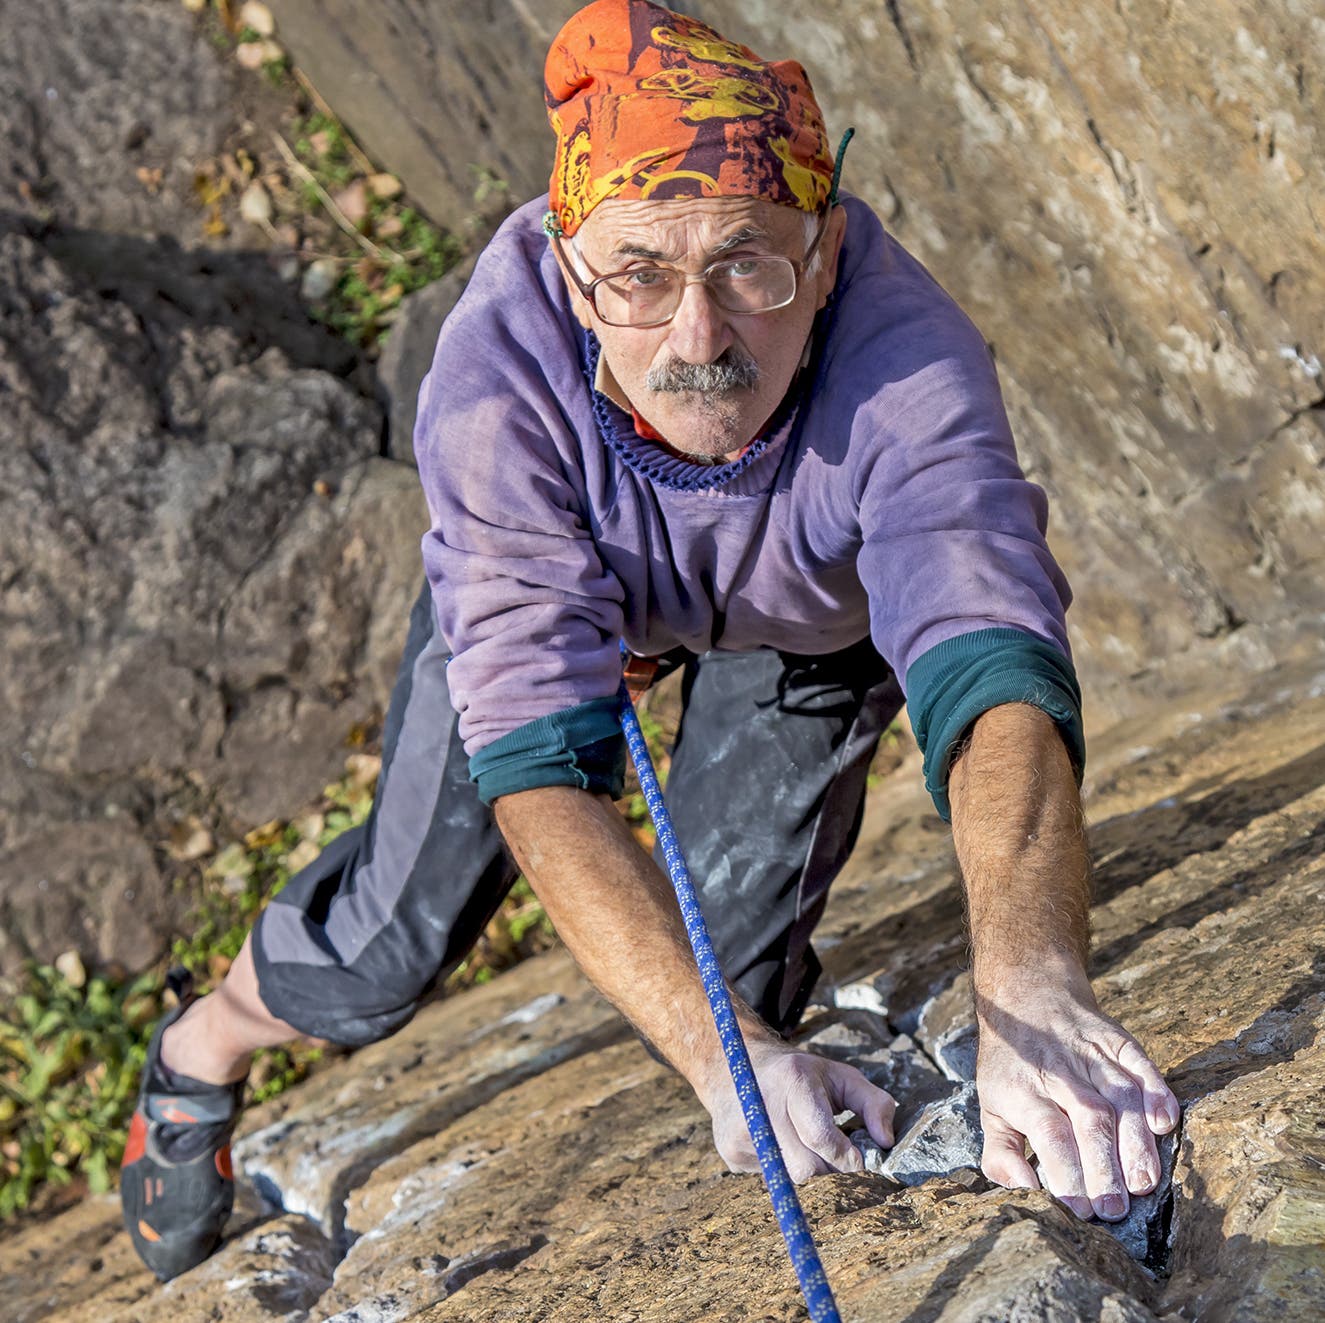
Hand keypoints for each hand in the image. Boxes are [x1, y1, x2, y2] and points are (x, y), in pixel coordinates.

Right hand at [703, 1040, 896, 1183]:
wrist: (736, 1065)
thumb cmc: (799, 1074)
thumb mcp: (839, 1075)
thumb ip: (873, 1103)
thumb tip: (886, 1142)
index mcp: (791, 1080)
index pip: (820, 1136)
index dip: (846, 1155)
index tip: (858, 1158)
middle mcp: (760, 1105)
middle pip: (807, 1166)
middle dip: (829, 1165)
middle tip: (833, 1150)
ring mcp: (741, 1132)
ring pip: (790, 1176)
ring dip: (808, 1167)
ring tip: (805, 1141)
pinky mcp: (730, 1152)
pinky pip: (772, 1178)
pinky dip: (784, 1167)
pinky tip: (780, 1142)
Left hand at [975, 968, 1178, 1220]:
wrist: (1026, 996)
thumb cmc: (1011, 1068)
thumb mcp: (990, 1106)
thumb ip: (1000, 1154)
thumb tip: (1024, 1187)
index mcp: (1023, 1090)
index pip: (1050, 1136)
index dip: (1068, 1173)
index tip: (1083, 1211)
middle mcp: (1058, 1071)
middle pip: (1089, 1120)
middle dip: (1104, 1167)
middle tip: (1117, 1209)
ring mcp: (1090, 1054)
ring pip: (1120, 1097)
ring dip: (1135, 1141)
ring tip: (1144, 1183)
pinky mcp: (1116, 1041)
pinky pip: (1140, 1065)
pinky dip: (1156, 1092)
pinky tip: (1164, 1123)